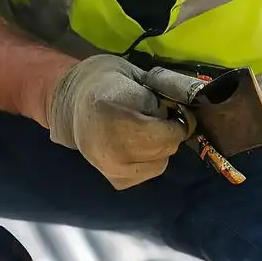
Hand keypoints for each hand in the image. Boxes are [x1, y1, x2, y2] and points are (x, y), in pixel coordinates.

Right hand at [46, 54, 185, 189]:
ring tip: (145, 131)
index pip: (166, 135)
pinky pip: (148, 173)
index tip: (176, 110)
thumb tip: (186, 116)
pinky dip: (150, 160)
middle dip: (168, 133)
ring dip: (160, 148)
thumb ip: (163, 99)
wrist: (75, 102)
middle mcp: (111, 152)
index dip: (179, 121)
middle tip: (157, 118)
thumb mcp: (138, 79)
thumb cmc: (109, 84)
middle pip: (165, 150)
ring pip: (160, 164)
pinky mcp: (116, 181)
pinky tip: (136, 145)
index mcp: (116, 122)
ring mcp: (111, 170)